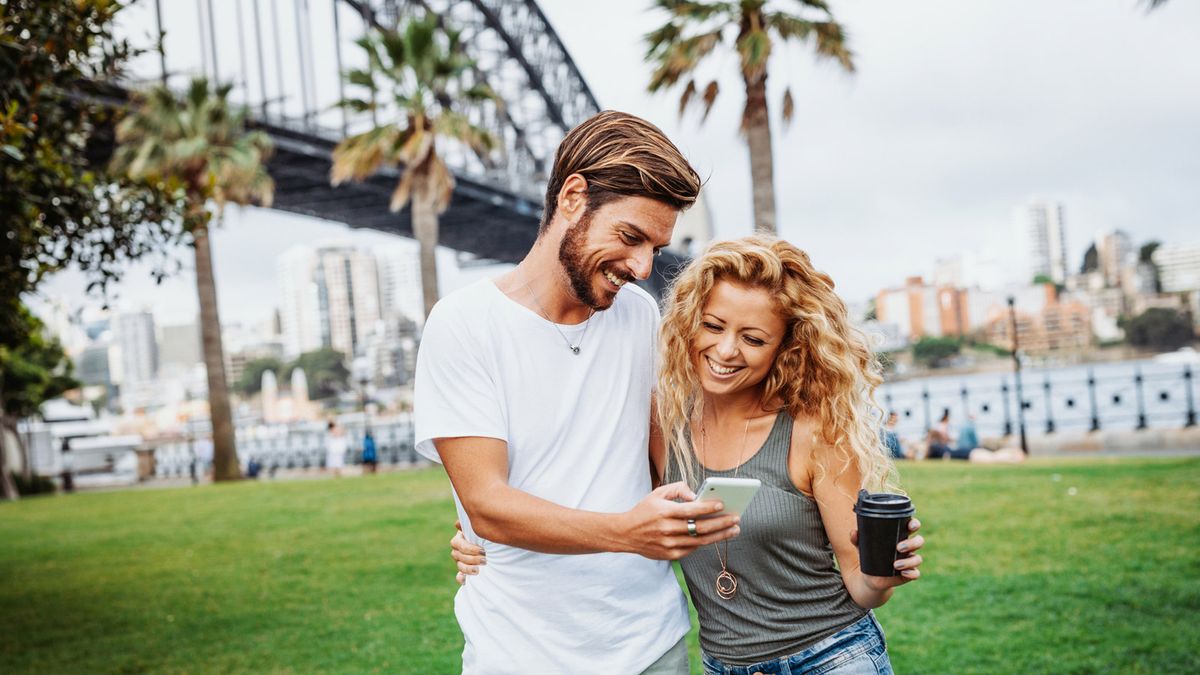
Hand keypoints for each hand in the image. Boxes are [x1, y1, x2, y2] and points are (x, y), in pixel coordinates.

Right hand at [450, 520, 485, 585]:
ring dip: (468, 569)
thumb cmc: (487, 533)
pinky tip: (466, 581)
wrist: (495, 546)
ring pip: (459, 566)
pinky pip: (459, 576)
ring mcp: (460, 561)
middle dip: (472, 559)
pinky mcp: (464, 571)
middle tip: (485, 560)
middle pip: (459, 556)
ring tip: (478, 570)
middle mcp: (458, 550)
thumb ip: (471, 526)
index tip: (483, 550)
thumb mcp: (480, 528)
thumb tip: (457, 524)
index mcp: (459, 539)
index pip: (458, 544)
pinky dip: (461, 579)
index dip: (470, 548)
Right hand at [620, 481, 740, 560]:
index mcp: (664, 512)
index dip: (708, 508)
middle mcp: (667, 529)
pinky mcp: (670, 555)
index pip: (691, 510)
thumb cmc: (644, 511)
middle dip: (721, 523)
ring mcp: (669, 544)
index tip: (723, 505)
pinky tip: (716, 536)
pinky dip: (705, 542)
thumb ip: (677, 489)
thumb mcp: (657, 494)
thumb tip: (696, 495)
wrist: (626, 534)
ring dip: (720, 535)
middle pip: (700, 528)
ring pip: (700, 541)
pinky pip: (692, 549)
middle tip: (736, 519)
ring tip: (733, 530)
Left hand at [851, 517, 924, 590]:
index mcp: (900, 536)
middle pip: (919, 541)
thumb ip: (857, 539)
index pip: (912, 527)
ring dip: (909, 561)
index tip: (911, 525)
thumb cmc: (870, 556)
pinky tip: (903, 573)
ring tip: (896, 565)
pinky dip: (911, 573)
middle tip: (898, 547)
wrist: (869, 578)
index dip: (915, 524)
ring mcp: (909, 561)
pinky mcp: (908, 574)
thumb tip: (853, 532)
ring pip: (918, 558)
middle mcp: (908, 548)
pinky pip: (916, 574)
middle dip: (912, 543)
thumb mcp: (862, 546)